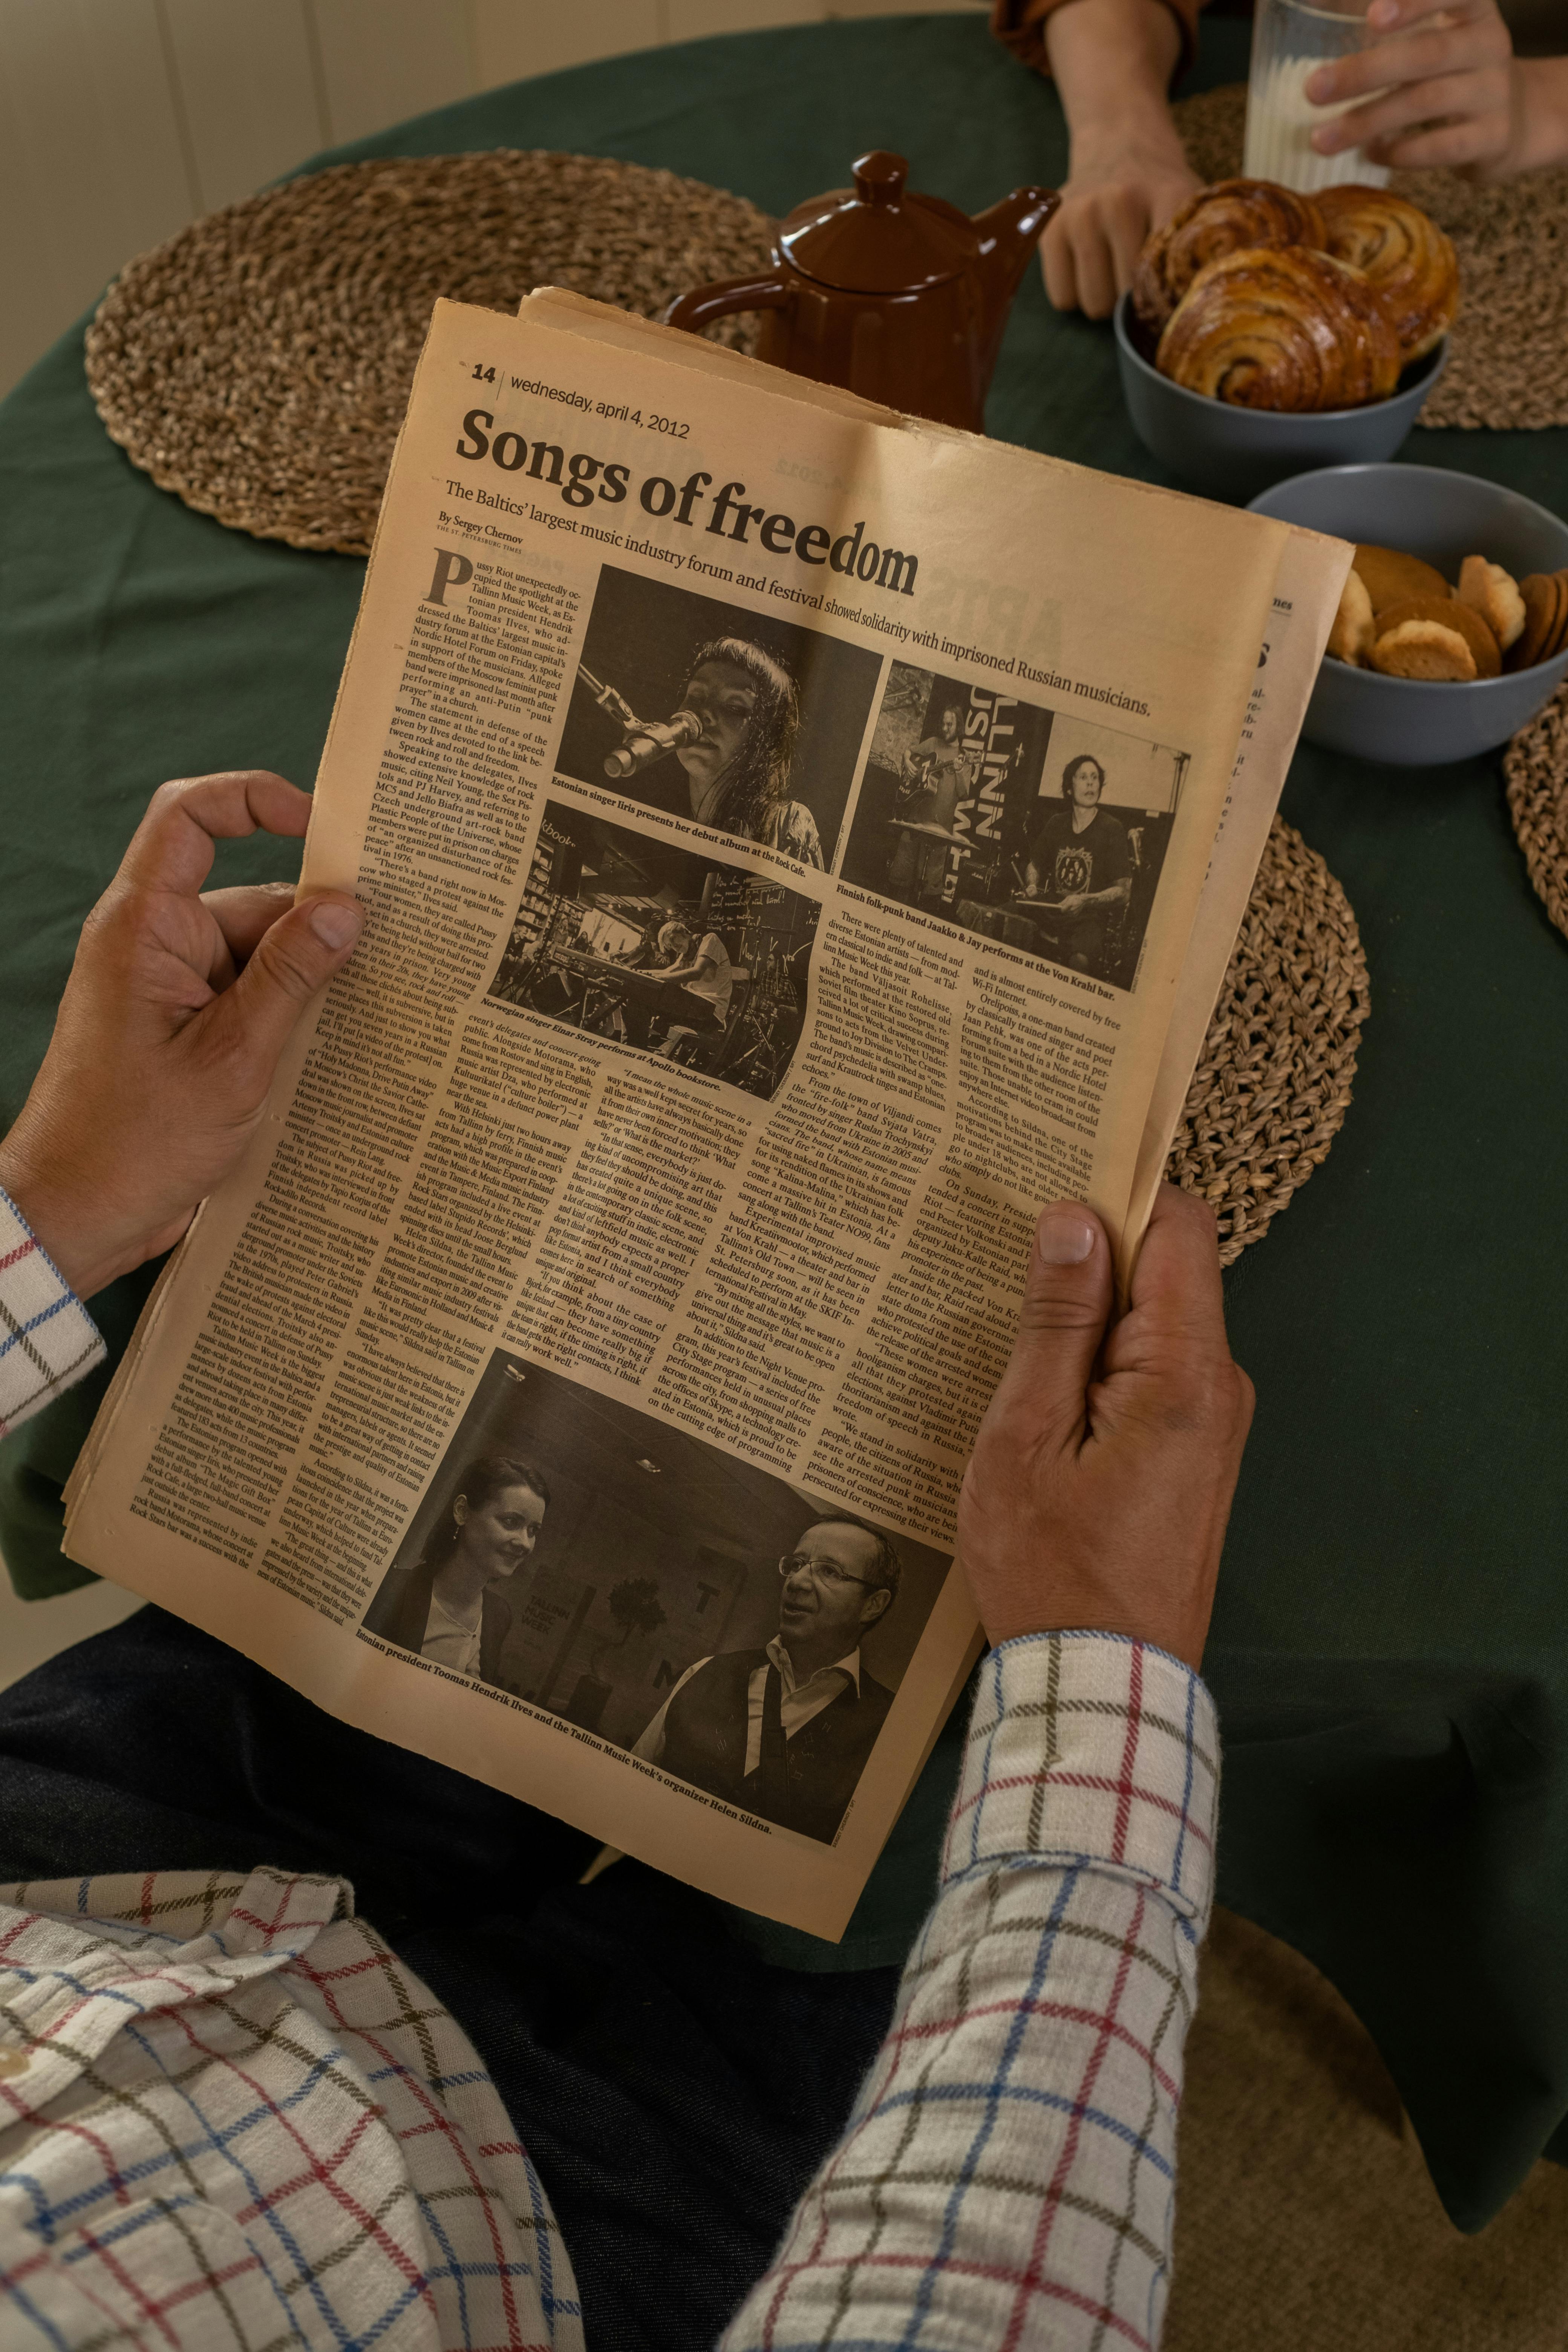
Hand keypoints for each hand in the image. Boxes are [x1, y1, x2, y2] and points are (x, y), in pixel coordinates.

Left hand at [0, 772, 361, 1300]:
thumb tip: (346, 907)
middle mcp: (151, 945)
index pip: (192, 820)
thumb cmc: (135, 1141)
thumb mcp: (233, 1057)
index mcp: (144, 928)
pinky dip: (283, 1021)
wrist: (75, 1216)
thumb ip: (291, 976)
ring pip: (257, 958)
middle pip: (250, 902)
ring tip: (355, 1029)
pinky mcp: (179, 1031)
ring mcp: (165, 989)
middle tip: (385, 964)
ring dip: (304, 989)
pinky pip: (245, 1000)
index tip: (324, 826)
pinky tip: (325, 1054)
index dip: (254, 800)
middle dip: (313, 933)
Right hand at [957, 1185, 1253, 1671]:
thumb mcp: (1025, 1436)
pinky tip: (1041, 1402)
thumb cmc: (1050, 1570)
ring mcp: (1213, 1421)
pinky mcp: (1195, 1450)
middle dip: (1090, 1262)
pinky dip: (1097, 1367)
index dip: (1116, 1195)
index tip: (1049, 1196)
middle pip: (1165, 1269)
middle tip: (1008, 1282)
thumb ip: (1056, 1321)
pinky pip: (1150, 1371)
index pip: (1179, 1226)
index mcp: (1186, 1372)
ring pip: (1151, 1323)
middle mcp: (1219, 1385)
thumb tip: (1074, 1218)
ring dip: (1085, 1323)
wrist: (1100, 1685)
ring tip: (1015, 1353)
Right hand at [1040, 140, 1200, 317]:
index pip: (1167, 278)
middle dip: (1130, 301)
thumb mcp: (1191, 208)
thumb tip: (1190, 310)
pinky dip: (1075, 294)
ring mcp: (1081, 215)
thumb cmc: (1159, 191)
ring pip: (1093, 304)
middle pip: (1126, 299)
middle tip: (1135, 277)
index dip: (1165, 299)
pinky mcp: (1051, 228)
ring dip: (1103, 299)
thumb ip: (1196, 251)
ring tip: (1111, 272)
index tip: (1165, 297)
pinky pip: (1063, 297)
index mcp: (1168, 197)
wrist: (1119, 143)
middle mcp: (1120, 203)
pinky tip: (1087, 268)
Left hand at [1054, 891, 1086, 915]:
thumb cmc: (1075, 897)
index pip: (1062, 909)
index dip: (1061, 908)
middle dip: (1065, 909)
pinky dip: (1071, 912)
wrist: (1083, 900)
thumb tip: (1058, 904)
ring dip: (1068, 911)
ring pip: (1067, 914)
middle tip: (1068, 905)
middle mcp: (1072, 909)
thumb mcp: (1068, 897)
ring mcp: (1074, 913)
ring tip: (1071, 906)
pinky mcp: (1076, 915)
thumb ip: (1063, 902)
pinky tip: (1073, 908)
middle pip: (1065, 912)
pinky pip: (1070, 915)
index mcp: (1070, 904)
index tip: (1061, 906)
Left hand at [1307, 0, 1516, 175]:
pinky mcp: (1493, 138)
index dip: (1415, 3)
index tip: (1372, 16)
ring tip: (1321, 139)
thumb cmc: (1454, 72)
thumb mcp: (1434, 36)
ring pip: (1426, 103)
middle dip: (1365, 72)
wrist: (1513, 122)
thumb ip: (1390, 22)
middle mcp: (1489, 45)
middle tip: (1313, 89)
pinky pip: (1440, 147)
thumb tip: (1313, 4)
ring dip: (1367, 121)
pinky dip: (1399, 152)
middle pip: (1425, 54)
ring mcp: (1495, 93)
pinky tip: (1369, 154)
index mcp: (1474, 11)